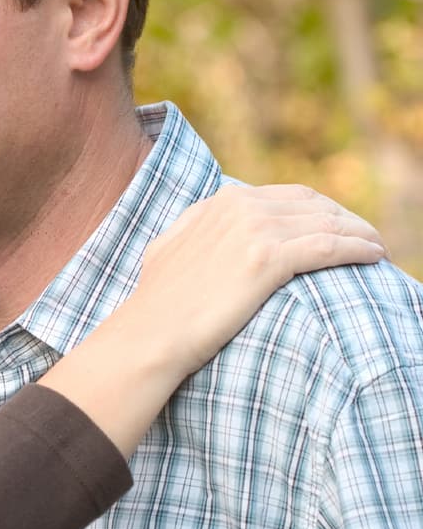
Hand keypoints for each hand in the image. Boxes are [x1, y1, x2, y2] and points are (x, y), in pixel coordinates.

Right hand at [38, 183, 383, 456]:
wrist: (151, 332)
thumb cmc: (159, 302)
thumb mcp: (171, 246)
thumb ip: (197, 227)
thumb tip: (212, 222)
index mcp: (221, 201)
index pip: (289, 196)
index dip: (322, 210)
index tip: (338, 228)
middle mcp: (239, 206)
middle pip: (314, 204)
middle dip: (346, 218)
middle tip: (367, 239)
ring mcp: (253, 229)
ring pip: (326, 222)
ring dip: (360, 232)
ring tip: (377, 248)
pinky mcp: (267, 258)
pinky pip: (328, 246)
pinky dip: (357, 248)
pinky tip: (374, 256)